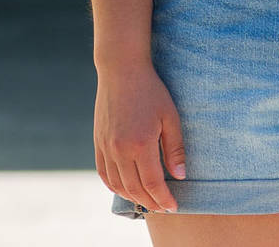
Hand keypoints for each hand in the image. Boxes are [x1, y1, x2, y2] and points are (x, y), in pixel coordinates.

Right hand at [94, 63, 187, 214]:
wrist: (121, 70)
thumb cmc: (151, 90)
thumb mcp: (170, 117)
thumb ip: (174, 149)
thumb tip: (180, 176)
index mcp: (140, 144)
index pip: (152, 184)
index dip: (164, 199)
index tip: (174, 206)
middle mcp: (120, 149)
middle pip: (135, 189)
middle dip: (151, 203)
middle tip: (163, 207)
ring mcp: (106, 147)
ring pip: (118, 185)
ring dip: (133, 197)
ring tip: (147, 201)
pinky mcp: (98, 142)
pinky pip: (103, 172)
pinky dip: (114, 186)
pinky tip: (125, 189)